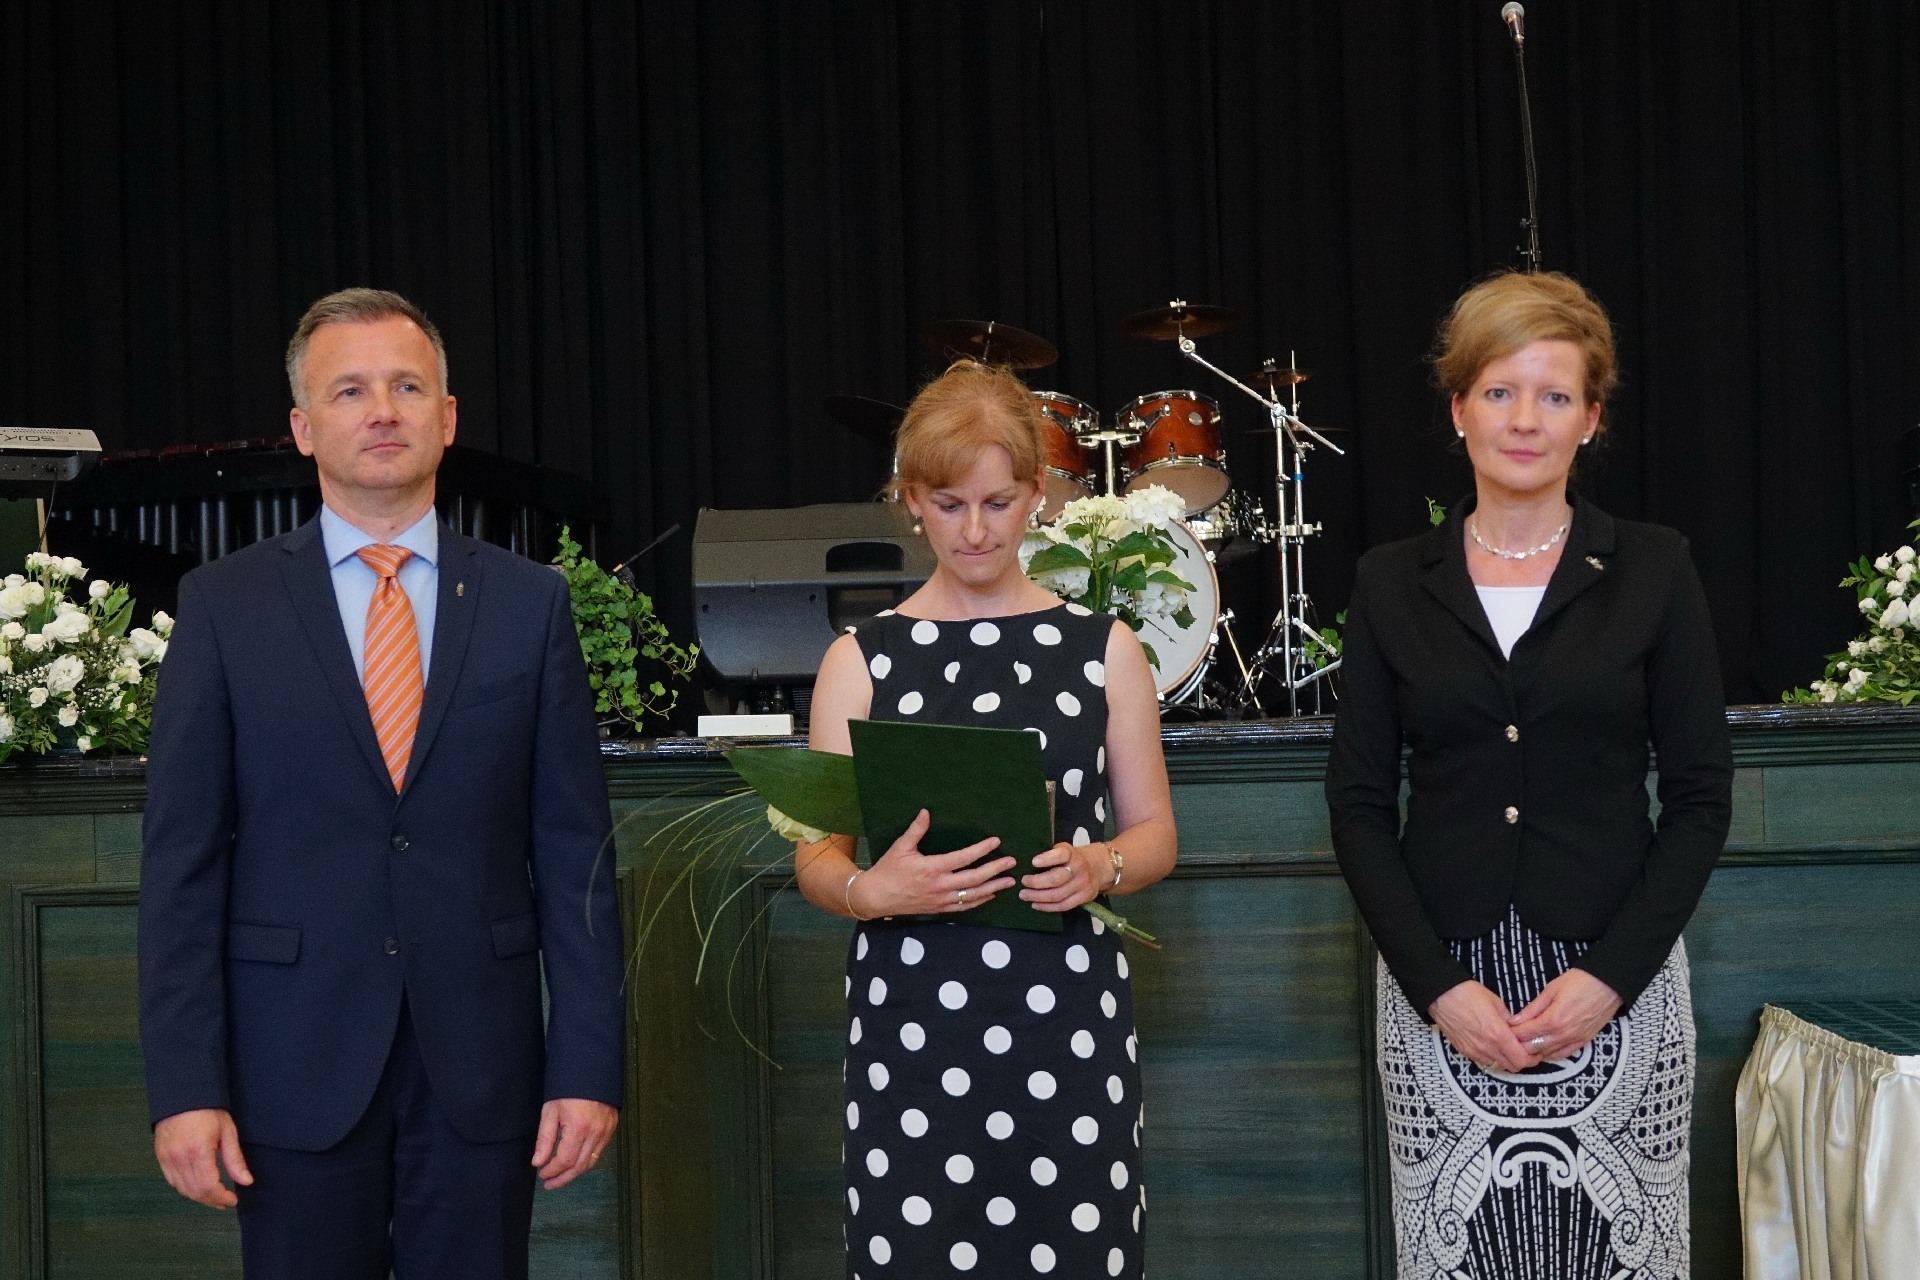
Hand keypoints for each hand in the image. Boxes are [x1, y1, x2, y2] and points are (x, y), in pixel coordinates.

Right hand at [153, 1107, 252, 1208]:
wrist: (183, 1094)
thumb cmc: (208, 1110)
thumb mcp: (228, 1131)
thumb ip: (235, 1159)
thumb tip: (246, 1181)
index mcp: (198, 1152)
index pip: (208, 1187)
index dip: (221, 1197)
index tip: (233, 1200)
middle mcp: (179, 1158)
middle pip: (195, 1192)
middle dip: (212, 1200)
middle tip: (225, 1201)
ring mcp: (167, 1159)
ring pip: (182, 1189)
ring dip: (199, 1197)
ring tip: (214, 1196)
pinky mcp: (161, 1157)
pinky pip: (172, 1181)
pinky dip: (185, 1188)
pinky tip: (198, 1187)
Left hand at [532, 1098, 619, 1190]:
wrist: (591, 1070)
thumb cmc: (567, 1089)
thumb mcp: (550, 1112)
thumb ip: (545, 1139)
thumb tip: (538, 1162)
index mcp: (578, 1128)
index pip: (565, 1161)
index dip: (552, 1171)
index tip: (542, 1174)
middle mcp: (596, 1133)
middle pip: (579, 1166)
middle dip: (563, 1178)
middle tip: (549, 1184)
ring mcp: (606, 1130)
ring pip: (591, 1161)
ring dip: (575, 1172)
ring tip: (561, 1176)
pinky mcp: (612, 1127)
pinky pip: (599, 1151)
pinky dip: (586, 1160)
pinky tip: (575, 1161)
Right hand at [848, 809, 1017, 917]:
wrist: (876, 897)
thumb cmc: (888, 870)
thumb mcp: (900, 847)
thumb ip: (916, 830)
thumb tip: (926, 812)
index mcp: (932, 868)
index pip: (964, 858)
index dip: (982, 850)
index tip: (996, 842)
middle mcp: (940, 885)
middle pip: (975, 878)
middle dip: (996, 870)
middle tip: (1011, 863)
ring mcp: (941, 899)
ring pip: (973, 895)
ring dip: (993, 888)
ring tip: (1009, 881)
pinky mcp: (939, 909)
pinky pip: (964, 906)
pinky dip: (979, 900)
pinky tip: (990, 895)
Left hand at [1019, 841, 1106, 912]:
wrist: (1100, 867)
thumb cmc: (1074, 857)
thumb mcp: (1065, 849)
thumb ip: (1050, 854)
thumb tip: (1025, 863)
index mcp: (1072, 854)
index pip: (1061, 855)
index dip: (1047, 859)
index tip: (1033, 862)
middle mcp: (1079, 869)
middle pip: (1056, 879)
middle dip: (1037, 882)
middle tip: (1023, 882)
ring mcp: (1083, 885)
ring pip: (1058, 895)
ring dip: (1038, 897)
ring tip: (1024, 895)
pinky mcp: (1084, 897)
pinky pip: (1064, 906)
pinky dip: (1047, 907)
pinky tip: (1035, 905)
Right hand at [1429, 981, 1536, 1073]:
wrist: (1441, 995)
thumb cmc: (1468, 994)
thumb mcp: (1496, 1002)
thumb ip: (1510, 1021)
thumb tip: (1517, 1029)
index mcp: (1498, 1035)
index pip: (1522, 1060)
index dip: (1532, 1058)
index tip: (1536, 1051)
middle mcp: (1487, 1048)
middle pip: (1512, 1067)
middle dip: (1521, 1060)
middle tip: (1524, 1049)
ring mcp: (1474, 1052)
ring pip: (1498, 1065)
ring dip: (1506, 1059)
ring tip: (1506, 1046)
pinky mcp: (1464, 1051)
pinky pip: (1484, 1060)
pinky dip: (1492, 1056)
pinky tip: (1491, 1044)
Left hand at [1507, 968, 1621, 1061]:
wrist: (1609, 984)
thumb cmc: (1580, 981)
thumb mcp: (1551, 990)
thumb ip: (1532, 1008)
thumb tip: (1514, 1021)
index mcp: (1553, 1020)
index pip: (1525, 1034)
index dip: (1510, 1034)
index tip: (1501, 1031)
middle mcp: (1564, 1034)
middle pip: (1534, 1048)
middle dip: (1518, 1045)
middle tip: (1507, 1040)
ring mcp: (1575, 1039)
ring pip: (1548, 1054)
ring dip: (1533, 1051)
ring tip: (1521, 1046)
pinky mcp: (1585, 1041)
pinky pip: (1564, 1054)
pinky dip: (1551, 1054)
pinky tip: (1542, 1050)